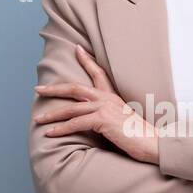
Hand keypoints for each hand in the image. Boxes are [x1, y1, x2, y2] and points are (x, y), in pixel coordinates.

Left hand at [33, 44, 159, 163]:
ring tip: (39, 119)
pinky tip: (51, 133)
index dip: (86, 60)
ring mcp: (105, 108)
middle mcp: (107, 99)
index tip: (77, 49)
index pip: (98, 73)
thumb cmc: (140, 137)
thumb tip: (97, 121)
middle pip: (75, 88)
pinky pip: (76, 123)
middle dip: (55, 88)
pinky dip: (61, 128)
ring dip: (52, 114)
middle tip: (38, 89)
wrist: (154, 143)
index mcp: (113, 97)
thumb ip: (109, 116)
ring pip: (71, 108)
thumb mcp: (123, 121)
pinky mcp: (102, 120)